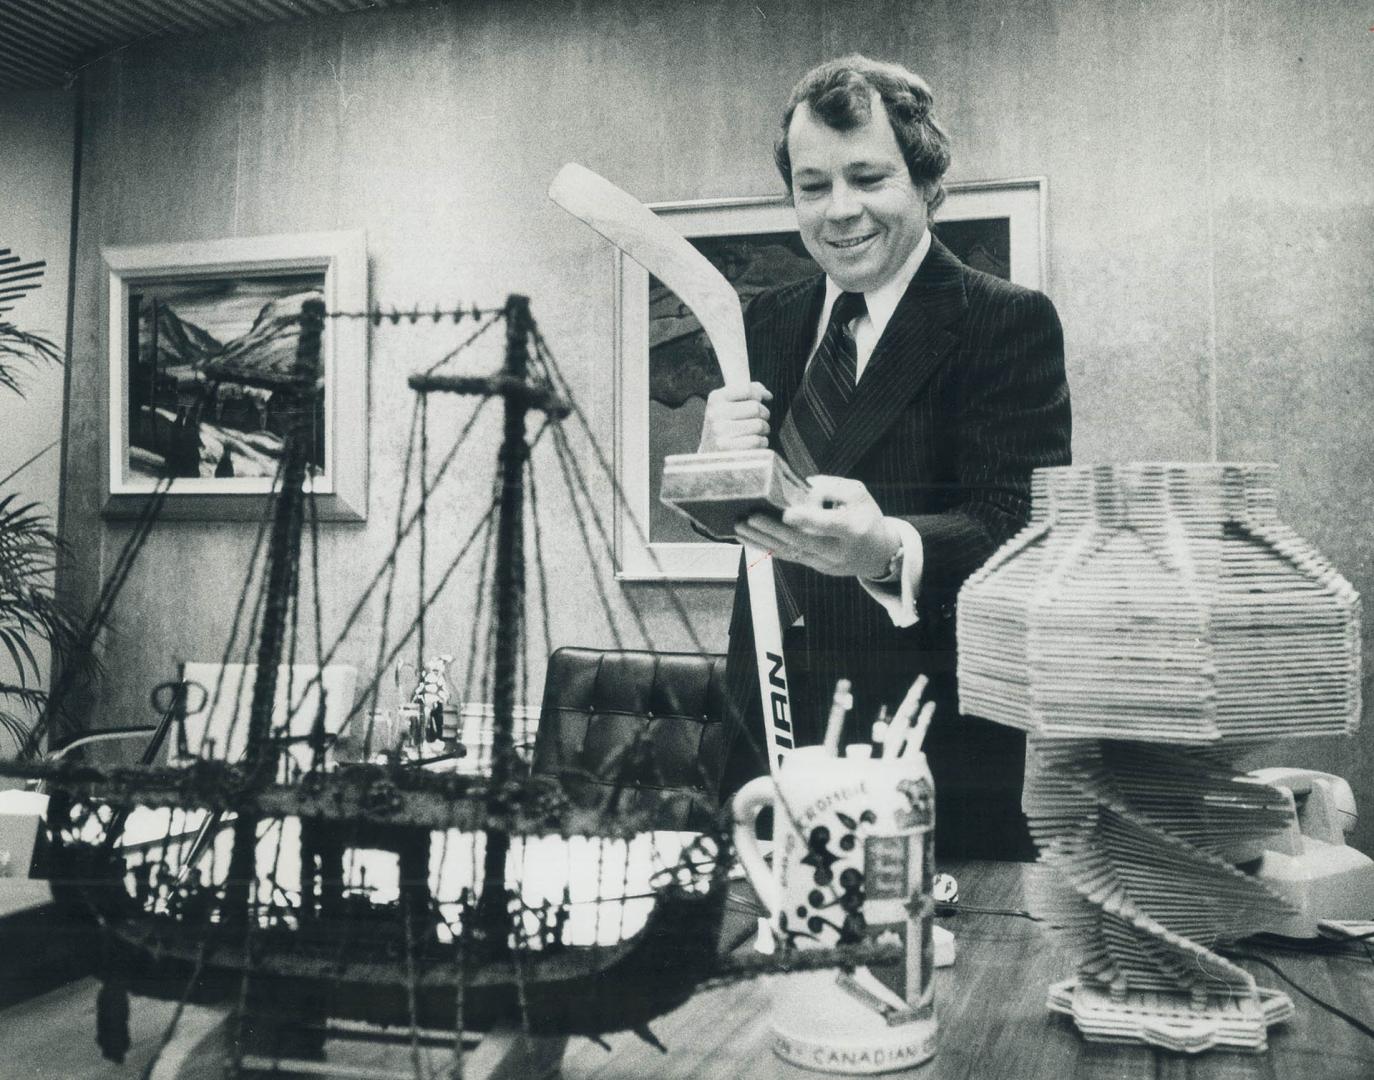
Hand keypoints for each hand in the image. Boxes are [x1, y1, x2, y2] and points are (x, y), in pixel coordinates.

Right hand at [698, 382, 772, 452]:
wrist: (711, 452)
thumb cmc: (727, 423)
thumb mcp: (730, 403)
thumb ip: (750, 391)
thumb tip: (768, 395)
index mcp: (716, 398)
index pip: (748, 390)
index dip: (759, 395)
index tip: (759, 401)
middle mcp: (715, 414)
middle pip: (755, 407)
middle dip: (764, 413)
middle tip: (762, 418)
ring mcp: (719, 432)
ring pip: (759, 425)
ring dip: (765, 429)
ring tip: (759, 431)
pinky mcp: (727, 449)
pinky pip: (756, 441)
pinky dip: (762, 442)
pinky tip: (757, 442)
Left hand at [735, 475, 898, 578]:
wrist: (877, 554)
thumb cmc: (866, 517)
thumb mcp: (859, 495)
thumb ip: (832, 486)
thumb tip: (802, 485)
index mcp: (852, 529)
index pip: (829, 525)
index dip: (808, 520)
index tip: (787, 512)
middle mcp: (836, 549)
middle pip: (802, 542)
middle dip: (774, 531)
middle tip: (751, 518)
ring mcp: (823, 562)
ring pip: (789, 552)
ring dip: (762, 540)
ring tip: (740, 527)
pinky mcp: (812, 565)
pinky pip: (786, 556)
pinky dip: (765, 547)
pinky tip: (746, 538)